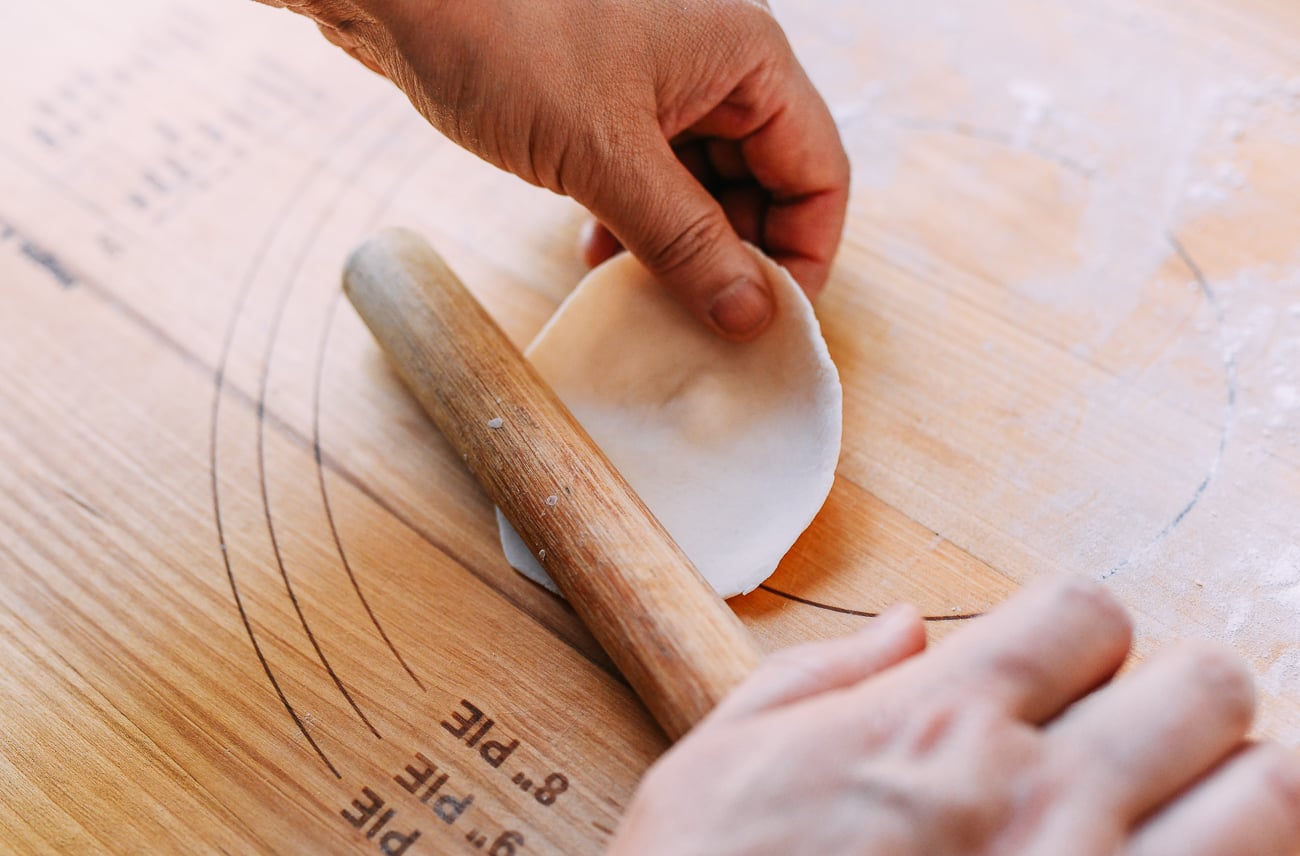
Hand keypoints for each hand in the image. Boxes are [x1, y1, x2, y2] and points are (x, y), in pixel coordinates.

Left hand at [263, 0, 849, 339]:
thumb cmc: (504, 37)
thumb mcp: (605, 158)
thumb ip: (686, 242)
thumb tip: (753, 318)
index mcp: (748, 59)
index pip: (818, 174)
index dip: (802, 257)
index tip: (767, 326)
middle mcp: (717, 66)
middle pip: (766, 185)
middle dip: (736, 259)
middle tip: (702, 325)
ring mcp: (662, 83)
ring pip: (704, 187)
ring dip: (681, 249)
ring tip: (645, 299)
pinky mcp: (610, 101)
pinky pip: (651, 176)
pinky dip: (638, 223)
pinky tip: (600, 255)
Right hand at [609, 578, 1299, 854]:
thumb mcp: (719, 764)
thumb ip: (820, 677)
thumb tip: (905, 627)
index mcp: (937, 729)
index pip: (1088, 612)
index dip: (1083, 629)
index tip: (1063, 665)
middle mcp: (1037, 804)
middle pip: (1207, 687)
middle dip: (1184, 696)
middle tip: (1142, 733)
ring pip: (1273, 800)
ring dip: (1243, 791)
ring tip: (1190, 811)